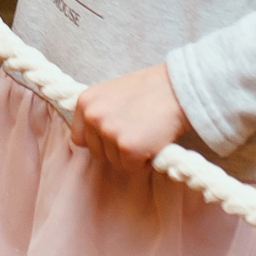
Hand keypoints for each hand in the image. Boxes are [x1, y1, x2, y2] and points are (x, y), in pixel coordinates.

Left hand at [70, 64, 189, 172]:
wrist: (177, 88)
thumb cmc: (149, 90)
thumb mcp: (112, 94)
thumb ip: (99, 113)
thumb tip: (93, 137)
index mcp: (85, 102)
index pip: (78, 138)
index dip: (98, 141)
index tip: (114, 138)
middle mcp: (92, 116)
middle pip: (96, 153)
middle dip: (115, 150)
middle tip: (136, 134)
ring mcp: (109, 132)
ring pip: (114, 162)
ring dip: (131, 156)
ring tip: (146, 134)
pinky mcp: (128, 147)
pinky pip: (132, 167)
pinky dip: (145, 161)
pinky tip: (153, 142)